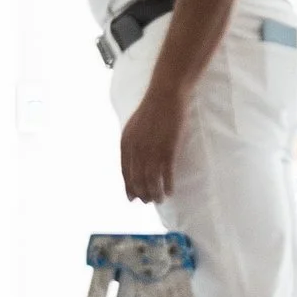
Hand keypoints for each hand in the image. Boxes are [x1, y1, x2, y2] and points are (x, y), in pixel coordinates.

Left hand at [120, 86, 188, 205]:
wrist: (166, 95)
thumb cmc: (152, 110)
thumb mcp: (133, 127)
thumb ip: (132, 144)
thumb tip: (134, 160)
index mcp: (126, 144)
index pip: (125, 173)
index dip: (129, 188)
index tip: (133, 199)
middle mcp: (137, 150)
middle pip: (137, 180)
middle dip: (143, 194)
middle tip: (149, 201)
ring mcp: (152, 150)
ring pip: (152, 181)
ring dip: (155, 194)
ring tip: (160, 200)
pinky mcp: (168, 149)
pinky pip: (167, 174)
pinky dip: (168, 185)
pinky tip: (170, 191)